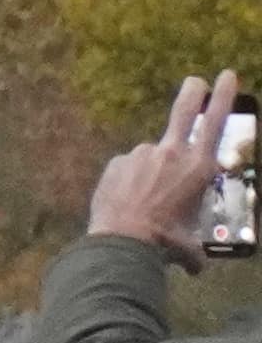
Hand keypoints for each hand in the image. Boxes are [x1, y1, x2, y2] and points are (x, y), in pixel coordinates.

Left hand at [90, 70, 239, 250]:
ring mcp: (141, 154)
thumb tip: (197, 268)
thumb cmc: (164, 242)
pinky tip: (123, 203)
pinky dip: (127, 182)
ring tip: (140, 204)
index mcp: (198, 166)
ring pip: (148, 158)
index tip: (226, 75)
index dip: (222, 96)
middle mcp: (172, 153)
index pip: (214, 122)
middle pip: (184, 111)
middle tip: (195, 81)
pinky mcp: (117, 162)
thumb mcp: (189, 244)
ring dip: (147, 175)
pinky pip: (125, 169)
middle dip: (192, 92)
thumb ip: (195, 250)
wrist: (123, 241)